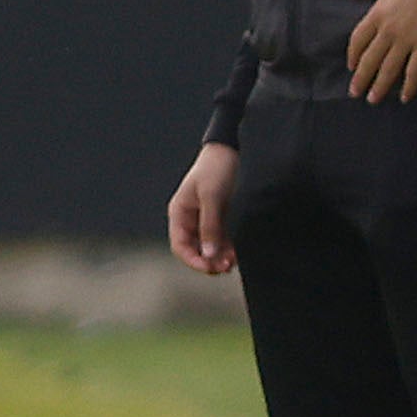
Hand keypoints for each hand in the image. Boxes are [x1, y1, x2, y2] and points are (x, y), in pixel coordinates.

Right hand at [167, 142, 238, 274]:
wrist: (233, 147)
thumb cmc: (217, 168)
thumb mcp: (213, 197)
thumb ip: (210, 227)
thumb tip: (209, 255)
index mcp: (180, 213)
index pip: (180, 245)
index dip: (193, 260)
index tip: (208, 268)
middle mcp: (190, 217)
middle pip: (195, 248)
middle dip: (208, 260)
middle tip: (225, 269)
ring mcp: (206, 217)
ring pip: (210, 245)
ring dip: (219, 256)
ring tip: (233, 264)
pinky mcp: (221, 214)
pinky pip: (221, 237)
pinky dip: (227, 246)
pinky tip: (237, 254)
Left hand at [341, 0, 416, 101]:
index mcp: (378, 12)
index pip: (358, 39)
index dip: (353, 55)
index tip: (352, 66)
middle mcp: (389, 30)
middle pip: (370, 59)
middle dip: (361, 78)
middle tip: (355, 92)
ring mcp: (408, 40)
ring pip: (389, 69)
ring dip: (380, 86)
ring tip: (373, 99)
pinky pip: (415, 71)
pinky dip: (409, 86)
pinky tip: (405, 97)